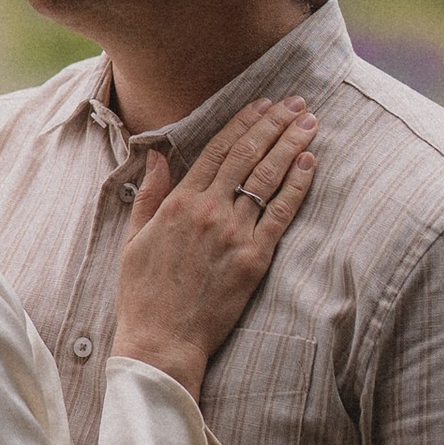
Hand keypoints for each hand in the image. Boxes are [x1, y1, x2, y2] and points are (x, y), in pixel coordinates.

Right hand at [113, 95, 316, 394]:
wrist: (162, 342)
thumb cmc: (142, 295)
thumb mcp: (134, 238)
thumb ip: (150, 194)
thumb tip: (157, 154)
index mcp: (179, 203)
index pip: (218, 150)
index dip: (243, 122)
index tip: (262, 103)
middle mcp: (208, 211)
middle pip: (248, 156)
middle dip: (274, 124)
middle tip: (296, 102)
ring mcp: (234, 234)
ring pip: (267, 178)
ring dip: (291, 145)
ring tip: (309, 122)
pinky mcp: (254, 260)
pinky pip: (281, 214)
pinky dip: (297, 185)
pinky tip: (309, 163)